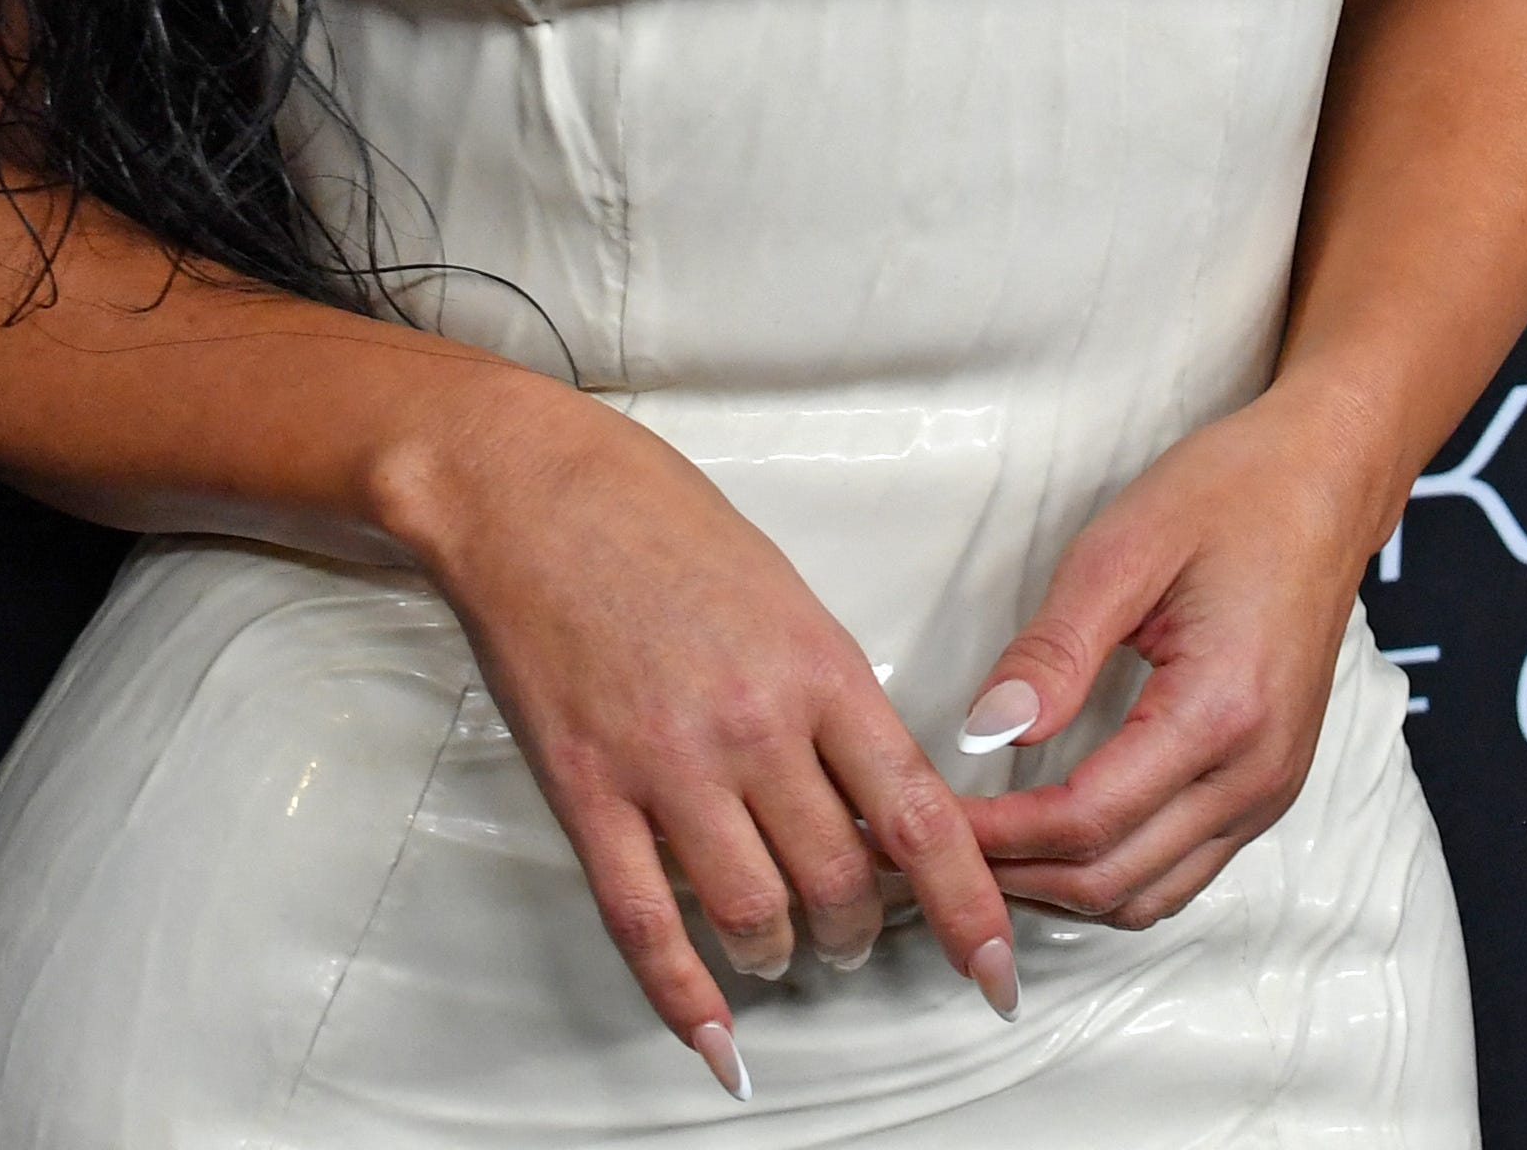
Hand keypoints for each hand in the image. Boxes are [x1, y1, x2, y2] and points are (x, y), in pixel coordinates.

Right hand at [389, 374, 1026, 1096]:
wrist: (530, 488)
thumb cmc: (657, 522)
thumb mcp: (785, 593)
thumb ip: (830, 697)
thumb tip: (867, 794)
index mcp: (820, 668)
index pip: (922, 817)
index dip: (969, 908)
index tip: (995, 967)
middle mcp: (755, 724)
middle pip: (842, 882)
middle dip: (861, 934)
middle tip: (856, 936)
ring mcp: (667, 762)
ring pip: (755, 913)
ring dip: (782, 954)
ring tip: (782, 950)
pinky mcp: (587, 788)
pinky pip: (646, 921)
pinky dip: (686, 996)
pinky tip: (715, 1039)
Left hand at [951, 397, 1384, 927]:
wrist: (1327, 486)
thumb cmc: (1233, 497)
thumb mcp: (1123, 548)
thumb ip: (1054, 650)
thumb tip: (987, 732)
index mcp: (1221, 712)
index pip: (1088, 820)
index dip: (996, 836)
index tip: (924, 819)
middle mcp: (1255, 774)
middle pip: (1114, 880)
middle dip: (1012, 877)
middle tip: (930, 845)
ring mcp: (1268, 791)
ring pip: (1147, 896)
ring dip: (1057, 889)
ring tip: (979, 852)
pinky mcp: (1266, 789)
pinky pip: (1179, 871)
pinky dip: (1107, 875)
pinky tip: (1051, 839)